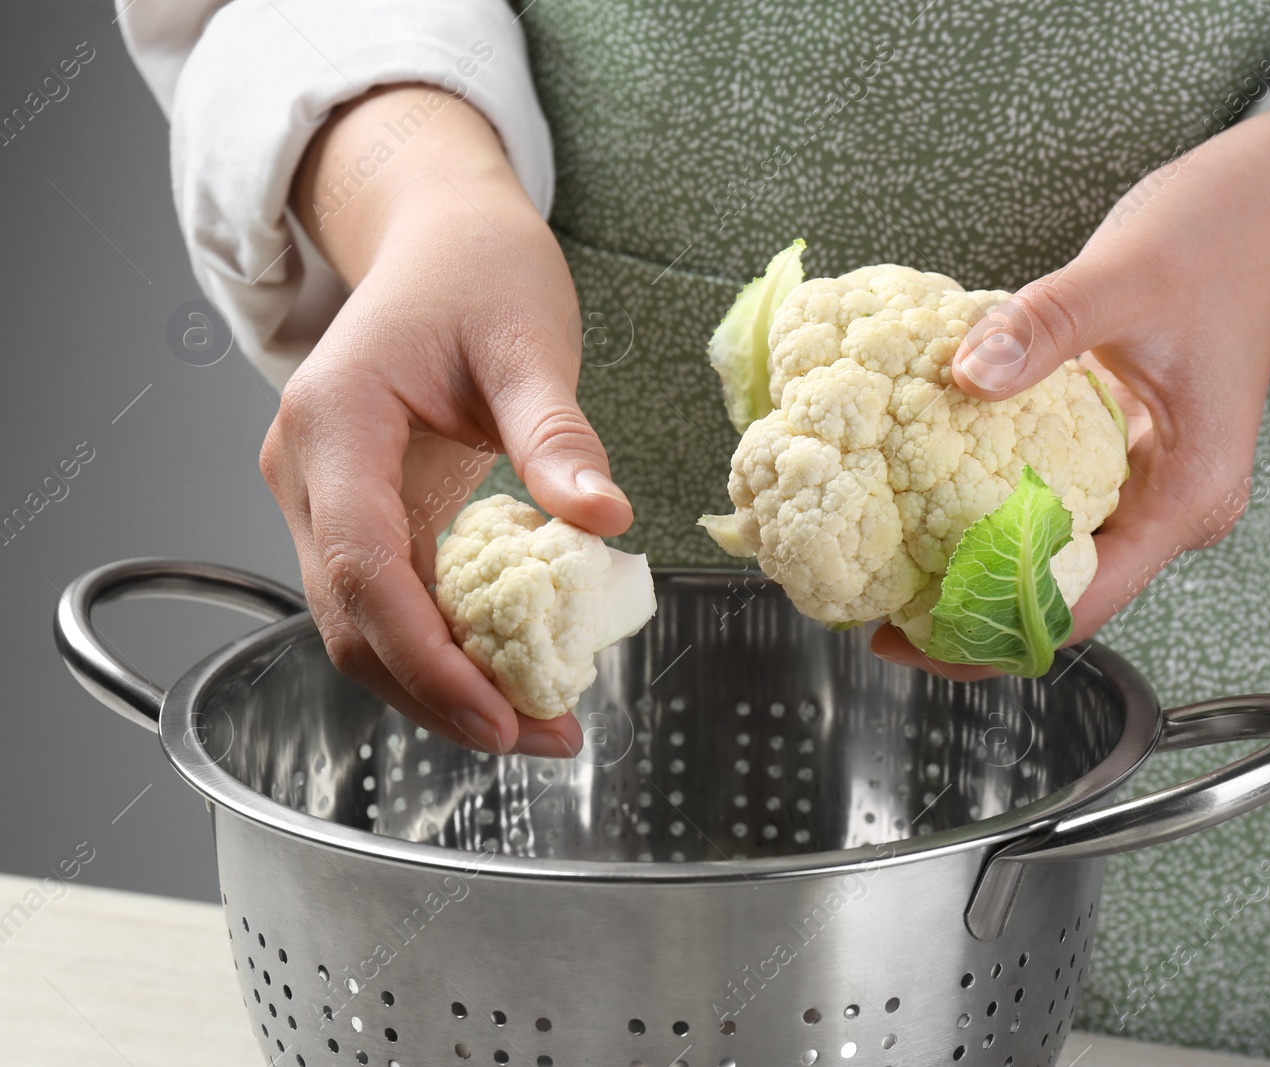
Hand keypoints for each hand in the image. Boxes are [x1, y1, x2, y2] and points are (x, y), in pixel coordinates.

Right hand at [261, 86, 630, 755]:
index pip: (358, 564)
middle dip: (437, 694)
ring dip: (438, 684)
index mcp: (335, 420)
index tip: (495, 711)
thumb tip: (603, 520)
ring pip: (361, 624)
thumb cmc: (476, 271)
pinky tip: (506, 671)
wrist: (438, 238)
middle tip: (536, 736)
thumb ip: (556, 433)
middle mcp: (307, 469)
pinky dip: (441, 647)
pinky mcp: (357, 512)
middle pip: (351, 618)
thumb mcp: (528, 339)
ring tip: (534, 723)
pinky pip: (387, 601)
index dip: (422, 654)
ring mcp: (322, 496)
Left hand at [873, 82, 1269, 676]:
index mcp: (1189, 495)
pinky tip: (928, 514)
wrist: (1258, 213)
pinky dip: (991, 522)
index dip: (993, 634)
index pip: (1084, 603)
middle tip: (880, 617)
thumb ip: (1045, 327)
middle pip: (1062, 602)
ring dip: (976, 575)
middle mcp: (1172, 510)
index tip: (912, 633)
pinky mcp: (1121, 464)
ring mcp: (1148, 491)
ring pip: (1052, 564)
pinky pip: (1048, 512)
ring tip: (892, 577)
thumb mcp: (1122, 277)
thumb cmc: (1213, 243)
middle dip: (973, 618)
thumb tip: (966, 374)